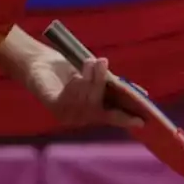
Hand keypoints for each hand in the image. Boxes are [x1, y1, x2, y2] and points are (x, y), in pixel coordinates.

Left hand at [25, 54, 143, 128]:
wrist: (41, 62)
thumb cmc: (70, 69)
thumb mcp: (96, 76)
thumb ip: (112, 84)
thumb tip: (140, 92)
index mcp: (94, 110)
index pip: (113, 117)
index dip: (127, 119)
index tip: (142, 121)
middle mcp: (82, 117)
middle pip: (99, 106)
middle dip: (101, 83)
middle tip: (102, 61)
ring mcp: (67, 114)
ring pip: (85, 102)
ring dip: (88, 79)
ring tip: (87, 63)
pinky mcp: (53, 106)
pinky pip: (68, 99)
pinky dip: (75, 85)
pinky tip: (75, 76)